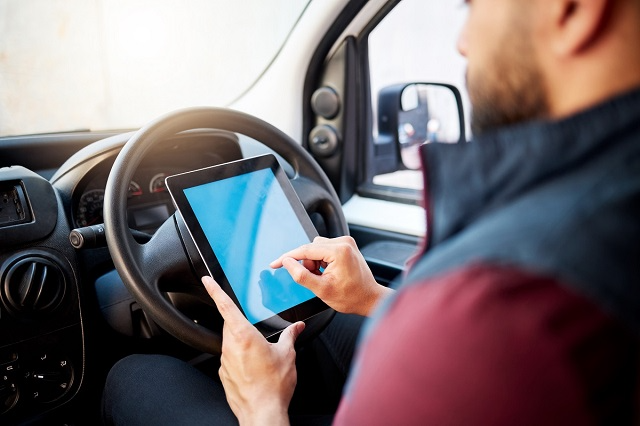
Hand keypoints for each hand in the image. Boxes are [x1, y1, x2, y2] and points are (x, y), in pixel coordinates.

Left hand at [202, 276, 303, 425]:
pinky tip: (256, 368)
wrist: (262, 413)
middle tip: (254, 326)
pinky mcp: (225, 375)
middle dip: (240, 322)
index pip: (225, 306)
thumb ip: (290, 336)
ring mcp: (225, 362)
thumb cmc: (274, 386)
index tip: (206, 281)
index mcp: (244, 336)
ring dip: (243, 342)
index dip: (215, 291)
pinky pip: (232, 359)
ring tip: (261, 354)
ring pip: (231, 342)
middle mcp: (231, 346)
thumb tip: (296, 328)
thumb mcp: (287, 355)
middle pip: (230, 325)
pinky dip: (242, 358)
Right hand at [270, 236, 393, 316]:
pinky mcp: (346, 245)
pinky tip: (328, 272)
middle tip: (316, 280)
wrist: (369, 298)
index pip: (305, 250)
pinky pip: (324, 249)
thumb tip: (287, 262)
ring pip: (316, 248)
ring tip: (324, 277)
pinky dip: (321, 261)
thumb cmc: (350, 297)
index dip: (287, 257)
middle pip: (310, 248)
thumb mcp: (321, 290)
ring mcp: (346, 242)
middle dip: (307, 264)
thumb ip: (301, 275)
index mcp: (339, 251)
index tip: (275, 264)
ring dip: (314, 263)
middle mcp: (344, 242)